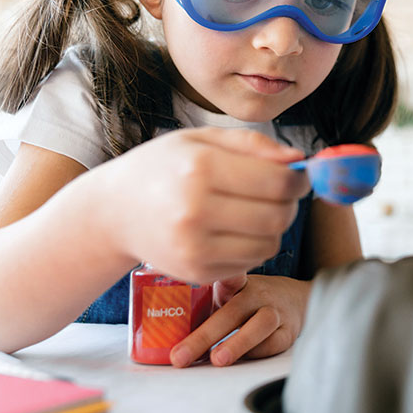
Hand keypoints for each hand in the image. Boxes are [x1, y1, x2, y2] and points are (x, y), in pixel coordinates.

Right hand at [85, 127, 308, 283]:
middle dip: (289, 205)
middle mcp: (195, 211)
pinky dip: (252, 247)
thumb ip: (252, 144)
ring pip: (269, 245)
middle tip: (280, 194)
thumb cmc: (162, 168)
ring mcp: (194, 247)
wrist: (112, 212)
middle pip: (278, 217)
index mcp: (199, 168)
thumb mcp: (201, 139)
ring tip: (253, 211)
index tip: (299, 177)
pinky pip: (249, 263)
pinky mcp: (195, 273)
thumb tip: (299, 160)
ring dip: (273, 229)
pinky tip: (232, 231)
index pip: (277, 182)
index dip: (299, 180)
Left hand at [169, 275, 310, 367]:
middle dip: (204, 335)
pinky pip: (274, 343)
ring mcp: (275, 312)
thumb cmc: (250, 299)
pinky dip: (257, 352)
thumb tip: (152, 320)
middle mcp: (257, 294)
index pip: (226, 277)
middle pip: (233, 311)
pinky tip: (239, 361)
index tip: (194, 279)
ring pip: (260, 325)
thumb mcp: (230, 291)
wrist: (297, 299)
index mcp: (237, 283)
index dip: (214, 278)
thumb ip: (202, 299)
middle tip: (180, 356)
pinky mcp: (288, 332)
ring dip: (238, 342)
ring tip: (217, 359)